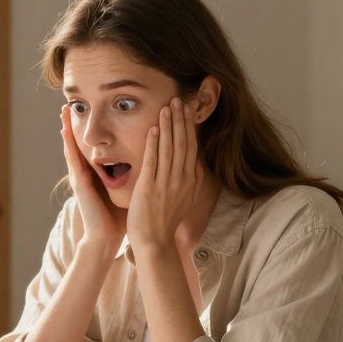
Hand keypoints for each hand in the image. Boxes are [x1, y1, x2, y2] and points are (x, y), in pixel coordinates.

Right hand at [61, 104, 126, 250]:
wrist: (106, 237)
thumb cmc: (118, 217)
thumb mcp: (126, 190)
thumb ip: (133, 177)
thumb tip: (151, 164)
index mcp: (99, 173)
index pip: (95, 146)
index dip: (93, 129)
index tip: (93, 110)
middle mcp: (87, 172)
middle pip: (81, 142)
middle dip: (76, 123)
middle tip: (70, 103)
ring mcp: (80, 176)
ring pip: (73, 147)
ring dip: (67, 128)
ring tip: (63, 110)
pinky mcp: (79, 182)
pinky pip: (73, 159)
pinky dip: (68, 144)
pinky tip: (64, 131)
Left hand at [127, 97, 202, 253]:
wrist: (155, 242)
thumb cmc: (165, 221)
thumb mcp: (183, 198)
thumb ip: (186, 180)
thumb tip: (192, 165)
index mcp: (190, 181)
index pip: (191, 147)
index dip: (189, 127)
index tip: (187, 109)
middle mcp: (182, 180)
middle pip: (183, 143)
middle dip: (181, 120)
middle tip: (179, 99)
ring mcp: (166, 184)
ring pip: (169, 148)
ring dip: (168, 126)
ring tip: (167, 107)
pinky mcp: (150, 188)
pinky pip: (153, 162)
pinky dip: (153, 144)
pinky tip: (152, 129)